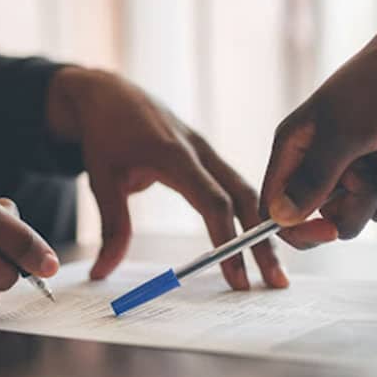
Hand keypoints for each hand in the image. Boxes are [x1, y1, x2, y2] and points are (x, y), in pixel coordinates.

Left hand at [47, 67, 333, 288]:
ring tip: (275, 270)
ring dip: (263, 229)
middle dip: (262, 242)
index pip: (213, 202)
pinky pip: (236, 184)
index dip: (228, 241)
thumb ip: (111, 227)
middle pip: (243, 198)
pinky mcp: (208, 155)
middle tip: (276, 283)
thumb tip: (102, 274)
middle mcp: (199, 151)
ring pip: (246, 191)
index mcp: (174, 154)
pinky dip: (252, 212)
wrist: (109, 93)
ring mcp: (207, 151)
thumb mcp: (101, 179)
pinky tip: (261, 240)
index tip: (237, 278)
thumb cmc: (104, 132)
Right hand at [261, 24, 376, 238]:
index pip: (277, 209)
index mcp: (294, 150)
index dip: (300, 229)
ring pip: (372, 206)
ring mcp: (354, 160)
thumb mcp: (343, 133)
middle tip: (371, 171)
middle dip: (363, 201)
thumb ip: (312, 180)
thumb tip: (280, 218)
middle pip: (332, 216)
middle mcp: (319, 159)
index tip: (331, 230)